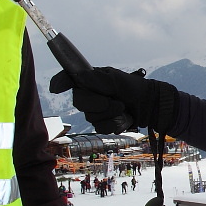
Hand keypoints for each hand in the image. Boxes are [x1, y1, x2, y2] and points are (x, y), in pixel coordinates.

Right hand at [48, 67, 174, 133]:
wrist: (149, 106)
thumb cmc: (134, 88)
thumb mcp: (118, 80)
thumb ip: (99, 80)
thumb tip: (80, 77)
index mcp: (90, 79)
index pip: (69, 79)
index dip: (60, 82)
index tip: (56, 89)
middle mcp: (89, 94)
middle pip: (79, 102)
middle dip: (98, 103)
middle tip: (115, 101)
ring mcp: (94, 110)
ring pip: (92, 117)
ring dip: (111, 114)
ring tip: (124, 108)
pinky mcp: (102, 123)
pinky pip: (102, 127)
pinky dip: (116, 123)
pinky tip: (124, 118)